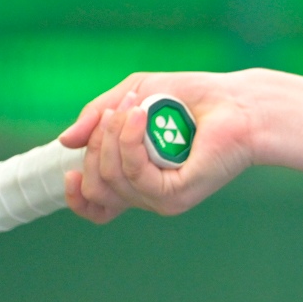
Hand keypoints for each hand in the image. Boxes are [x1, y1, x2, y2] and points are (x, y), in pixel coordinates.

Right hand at [60, 71, 258, 223]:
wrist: (238, 102)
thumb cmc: (191, 97)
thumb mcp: (133, 94)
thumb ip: (97, 116)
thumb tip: (64, 142)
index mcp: (136, 179)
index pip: (97, 207)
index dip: (76, 196)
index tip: (70, 171)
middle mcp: (148, 195)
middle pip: (96, 187)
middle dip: (98, 144)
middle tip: (121, 110)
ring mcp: (162, 198)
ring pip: (110, 179)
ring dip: (113, 136)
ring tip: (135, 107)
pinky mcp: (177, 194)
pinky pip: (135, 174)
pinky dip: (130, 142)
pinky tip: (139, 117)